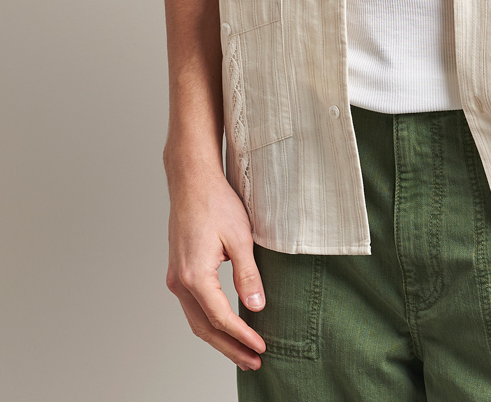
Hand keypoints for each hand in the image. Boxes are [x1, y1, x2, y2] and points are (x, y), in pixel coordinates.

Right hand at [165, 165, 266, 370]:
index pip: (221, 318)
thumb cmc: (216, 202)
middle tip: (255, 361)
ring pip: (196, 320)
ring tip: (243, 352)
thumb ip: (248, 274)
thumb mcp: (240, 237)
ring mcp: (176, 277)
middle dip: (230, 348)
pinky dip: (209, 322)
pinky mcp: (178, 271)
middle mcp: (180, 281)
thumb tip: (256, 306)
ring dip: (219, 338)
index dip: (242, 336)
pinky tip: (226, 326)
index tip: (262, 346)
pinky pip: (193, 306)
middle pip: (205, 328)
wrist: (192, 181)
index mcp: (195, 275)